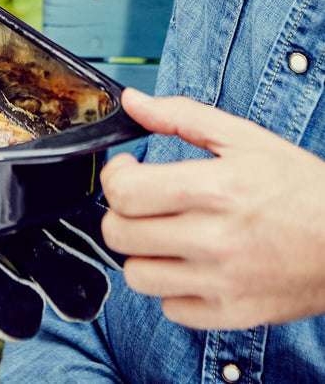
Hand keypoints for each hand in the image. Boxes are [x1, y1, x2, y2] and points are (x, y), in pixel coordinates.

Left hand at [100, 87, 324, 329]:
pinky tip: (190, 264)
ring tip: (164, 234)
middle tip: (142, 202)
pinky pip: (170, 308)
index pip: (125, 193)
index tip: (128, 170)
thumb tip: (134, 102)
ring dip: (142, 252)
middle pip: (120, 235)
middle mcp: (213, 240)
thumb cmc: (302, 187)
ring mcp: (221, 283)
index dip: (115, 177)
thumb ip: (182, 115)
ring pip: (137, 276)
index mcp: (213, 189)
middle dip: (121, 212)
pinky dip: (172, 287)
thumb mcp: (244, 138)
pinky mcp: (231, 314)